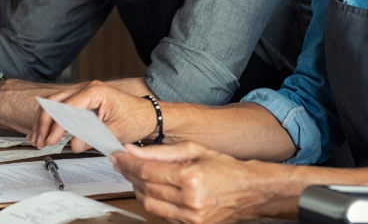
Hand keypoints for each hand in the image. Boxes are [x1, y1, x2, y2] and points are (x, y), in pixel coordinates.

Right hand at [29, 80, 157, 151]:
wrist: (148, 115)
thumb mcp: (116, 131)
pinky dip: (51, 120)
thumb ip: (93, 137)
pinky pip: (61, 108)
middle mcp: (87, 89)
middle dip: (44, 123)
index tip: (51, 140)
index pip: (67, 107)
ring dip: (44, 122)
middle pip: (54, 102)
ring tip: (38, 139)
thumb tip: (74, 144)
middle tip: (40, 141)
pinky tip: (42, 131)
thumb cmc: (137, 118)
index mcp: (95, 91)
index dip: (56, 126)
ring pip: (54, 104)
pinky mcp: (83, 102)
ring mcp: (84, 94)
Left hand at [111, 142, 295, 223]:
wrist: (249, 191)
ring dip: (138, 189)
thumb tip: (133, 150)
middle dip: (129, 174)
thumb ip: (160, 151)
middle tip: (122, 163)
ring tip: (136, 175)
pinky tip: (152, 190)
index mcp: (191, 177)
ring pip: (149, 205)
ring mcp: (191, 217)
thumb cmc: (226, 168)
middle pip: (145, 188)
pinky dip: (153, 202)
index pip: (147, 170)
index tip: (118, 156)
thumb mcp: (193, 150)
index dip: (127, 163)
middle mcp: (190, 200)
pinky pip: (162, 215)